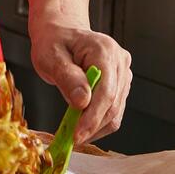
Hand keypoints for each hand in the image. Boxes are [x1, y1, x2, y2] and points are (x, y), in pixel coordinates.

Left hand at [29, 21, 131, 142]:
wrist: (61, 33)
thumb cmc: (54, 42)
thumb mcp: (51, 57)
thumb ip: (67, 78)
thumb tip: (82, 102)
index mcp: (105, 50)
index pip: (106, 91)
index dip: (92, 118)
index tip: (76, 135)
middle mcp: (120, 61)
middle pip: (113, 104)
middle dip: (92, 126)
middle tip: (70, 140)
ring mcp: (123, 73)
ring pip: (115, 111)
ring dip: (95, 127)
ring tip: (73, 133)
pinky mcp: (120, 84)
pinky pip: (113, 110)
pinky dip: (98, 122)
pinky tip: (81, 126)